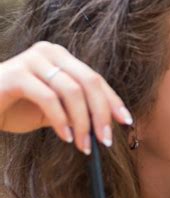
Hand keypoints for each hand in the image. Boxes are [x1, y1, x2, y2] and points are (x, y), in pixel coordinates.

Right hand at [0, 41, 132, 153]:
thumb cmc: (15, 107)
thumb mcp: (54, 111)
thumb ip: (77, 112)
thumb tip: (105, 126)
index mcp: (62, 58)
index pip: (96, 80)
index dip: (113, 101)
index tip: (126, 122)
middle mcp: (50, 53)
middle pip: (89, 83)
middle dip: (102, 114)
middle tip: (106, 140)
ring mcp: (32, 60)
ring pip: (72, 91)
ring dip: (82, 122)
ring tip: (84, 145)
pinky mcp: (15, 74)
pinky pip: (48, 98)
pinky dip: (61, 120)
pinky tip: (65, 138)